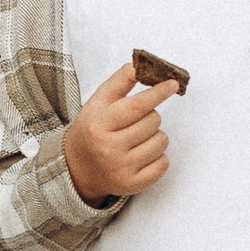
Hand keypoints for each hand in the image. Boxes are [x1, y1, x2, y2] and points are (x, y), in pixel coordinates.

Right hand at [63, 60, 180, 207]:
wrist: (76, 169)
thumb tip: (138, 65)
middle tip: (135, 122)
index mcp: (99, 124)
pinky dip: (158, 157)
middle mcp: (109, 148)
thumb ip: (119, 82)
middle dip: (150, 117)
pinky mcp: (132, 185)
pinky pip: (163, 164)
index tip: (173, 84)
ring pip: (161, 142)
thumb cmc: (92, 130)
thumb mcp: (98, 103)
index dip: (158, 93)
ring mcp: (122, 169)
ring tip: (138, 139)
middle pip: (153, 121)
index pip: (137, 105)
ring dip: (156, 136)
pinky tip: (142, 155)